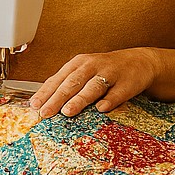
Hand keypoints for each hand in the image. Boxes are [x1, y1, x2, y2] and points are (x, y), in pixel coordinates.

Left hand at [30, 49, 158, 118]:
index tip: (34, 106)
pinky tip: (101, 108)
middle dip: (58, 98)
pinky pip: (117, 93)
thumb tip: (42, 104)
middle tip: (46, 112)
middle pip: (73, 82)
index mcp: (79, 63)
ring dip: (80, 99)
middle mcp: (93, 66)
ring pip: (93, 87)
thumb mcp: (84, 71)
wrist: (140, 62)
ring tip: (68, 111)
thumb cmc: (106, 70)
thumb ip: (66, 85)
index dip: (46, 92)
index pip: (59, 78)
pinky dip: (109, 100)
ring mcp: (111, 73)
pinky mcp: (127, 83)